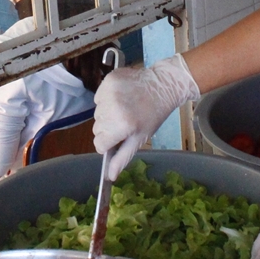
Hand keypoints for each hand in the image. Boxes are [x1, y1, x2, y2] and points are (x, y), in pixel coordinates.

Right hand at [91, 54, 200, 179]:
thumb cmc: (153, 115)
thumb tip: (110, 177)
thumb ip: (122, 157)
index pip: (99, 144)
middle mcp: (111, 109)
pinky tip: (121, 96)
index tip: (119, 137)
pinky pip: (98, 98)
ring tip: (124, 108)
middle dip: (108, 128)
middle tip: (125, 121)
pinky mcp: (107, 81)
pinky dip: (106, 99)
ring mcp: (108, 93)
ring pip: (96, 114)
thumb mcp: (140, 139)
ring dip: (107, 113)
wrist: (163, 85)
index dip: (108, 143)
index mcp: (121, 126)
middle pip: (97, 129)